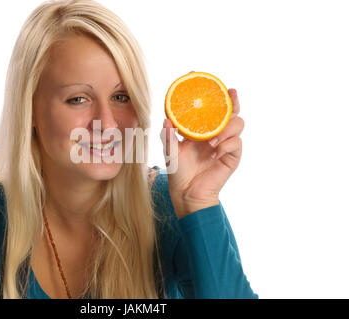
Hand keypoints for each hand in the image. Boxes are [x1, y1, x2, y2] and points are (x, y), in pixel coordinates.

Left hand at [160, 88, 243, 218]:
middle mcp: (216, 133)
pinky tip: (216, 151)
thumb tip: (166, 120)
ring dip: (227, 128)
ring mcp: (226, 144)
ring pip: (238, 124)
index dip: (212, 93)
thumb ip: (169, 136)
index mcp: (202, 128)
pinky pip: (236, 144)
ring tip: (212, 140)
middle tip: (231, 93)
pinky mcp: (232, 157)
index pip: (210, 107)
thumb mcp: (170, 151)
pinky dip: (227, 145)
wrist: (186, 193)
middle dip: (233, 100)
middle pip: (230, 111)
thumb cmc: (178, 171)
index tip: (205, 80)